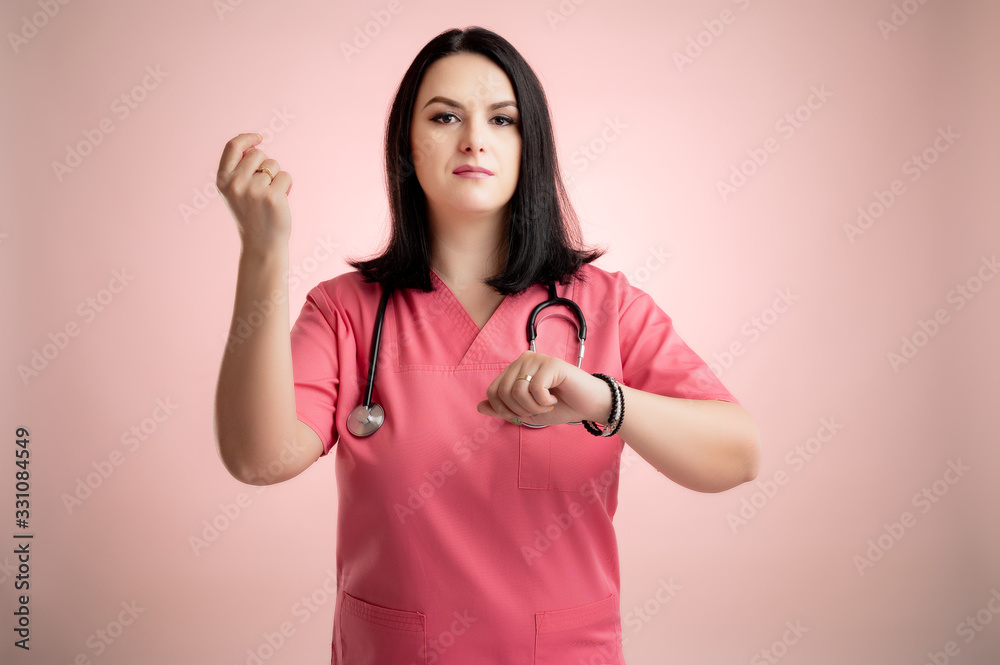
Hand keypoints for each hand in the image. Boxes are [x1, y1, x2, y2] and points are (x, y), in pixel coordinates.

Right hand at [216, 132, 292, 254]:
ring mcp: (253, 190)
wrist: (261, 244)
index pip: (232, 147)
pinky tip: (280, 201)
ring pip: (274, 165)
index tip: (258, 139)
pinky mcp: (272, 197)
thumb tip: (254, 145)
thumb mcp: (236, 191)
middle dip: (266, 165)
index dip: (246, 138)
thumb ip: (239, 169)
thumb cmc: (251, 214)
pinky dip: (287, 186)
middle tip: (265, 185)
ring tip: (271, 196)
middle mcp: (235, 184)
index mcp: (223, 180)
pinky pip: (286, 176)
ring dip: (277, 177)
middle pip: (258, 154)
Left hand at [476, 351, 611, 425]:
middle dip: (519, 410)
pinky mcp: (551, 364)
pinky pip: (535, 389)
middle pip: (502, 392)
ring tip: (547, 405)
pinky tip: (554, 399)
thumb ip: (503, 409)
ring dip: (533, 407)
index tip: (523, 414)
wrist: (588, 406)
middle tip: (538, 410)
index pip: (492, 391)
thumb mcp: (526, 412)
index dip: (504, 410)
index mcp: (515, 369)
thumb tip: (479, 407)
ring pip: (517, 391)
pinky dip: (544, 402)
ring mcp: (537, 359)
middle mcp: (523, 360)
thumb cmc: (560, 407)